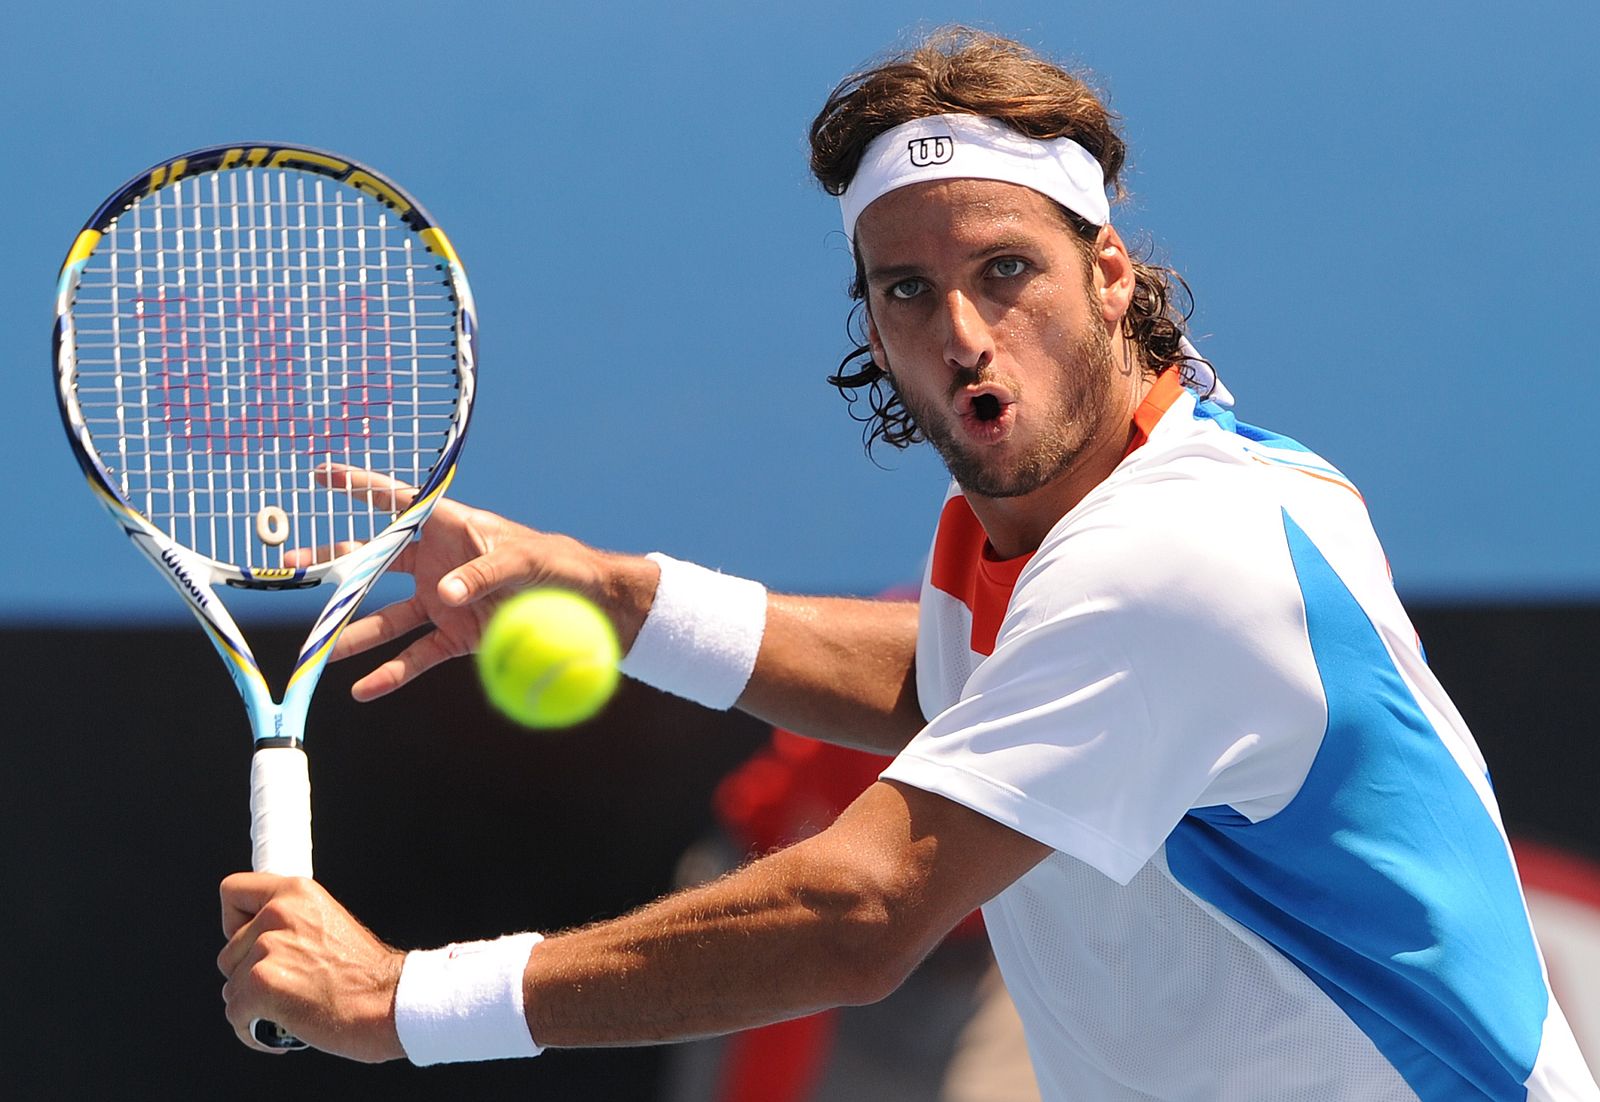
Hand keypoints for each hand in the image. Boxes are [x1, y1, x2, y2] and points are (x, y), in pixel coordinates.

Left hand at [218, 873, 404, 1060]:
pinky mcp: (261, 983)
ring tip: (289, 1008)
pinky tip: (282, 1029)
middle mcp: (279, 913)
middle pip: (227, 953)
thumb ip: (290, 924)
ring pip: (231, 987)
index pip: (233, 890)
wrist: (388, 1003)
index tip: (249, 942)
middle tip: (285, 987)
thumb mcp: (328, 924)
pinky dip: (253, 1030)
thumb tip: (256, 942)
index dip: (235, 923)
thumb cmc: (366, 975)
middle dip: (249, 976)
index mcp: (296, 892)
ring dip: (253, 1005)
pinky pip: (235, 1014)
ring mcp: (268, 948)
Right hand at [297, 466, 646, 700]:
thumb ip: (483, 573)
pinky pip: (416, 655)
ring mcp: (440, 601)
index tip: (322, 474)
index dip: (361, 486)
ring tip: (320, 651)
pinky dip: (392, 674)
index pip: (397, 502)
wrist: (584, 603)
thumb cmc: (555, 563)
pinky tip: (364, 690)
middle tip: (293, 570)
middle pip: (373, 563)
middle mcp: (435, 563)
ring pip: (385, 617)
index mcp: (448, 528)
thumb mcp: (524, 559)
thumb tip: (444, 593)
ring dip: (353, 633)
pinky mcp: (456, 636)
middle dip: (332, 567)